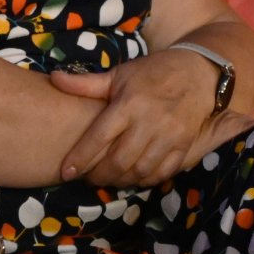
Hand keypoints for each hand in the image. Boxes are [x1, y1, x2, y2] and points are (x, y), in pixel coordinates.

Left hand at [54, 50, 218, 186]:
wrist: (199, 73)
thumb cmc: (152, 73)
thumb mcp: (119, 74)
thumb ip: (86, 84)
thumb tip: (54, 79)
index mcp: (129, 103)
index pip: (99, 137)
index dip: (80, 158)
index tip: (66, 172)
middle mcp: (149, 122)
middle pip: (119, 161)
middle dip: (99, 175)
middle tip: (88, 178)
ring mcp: (169, 137)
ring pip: (139, 171)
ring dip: (120, 180)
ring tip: (108, 178)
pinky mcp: (184, 146)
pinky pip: (161, 173)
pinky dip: (144, 180)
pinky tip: (133, 177)